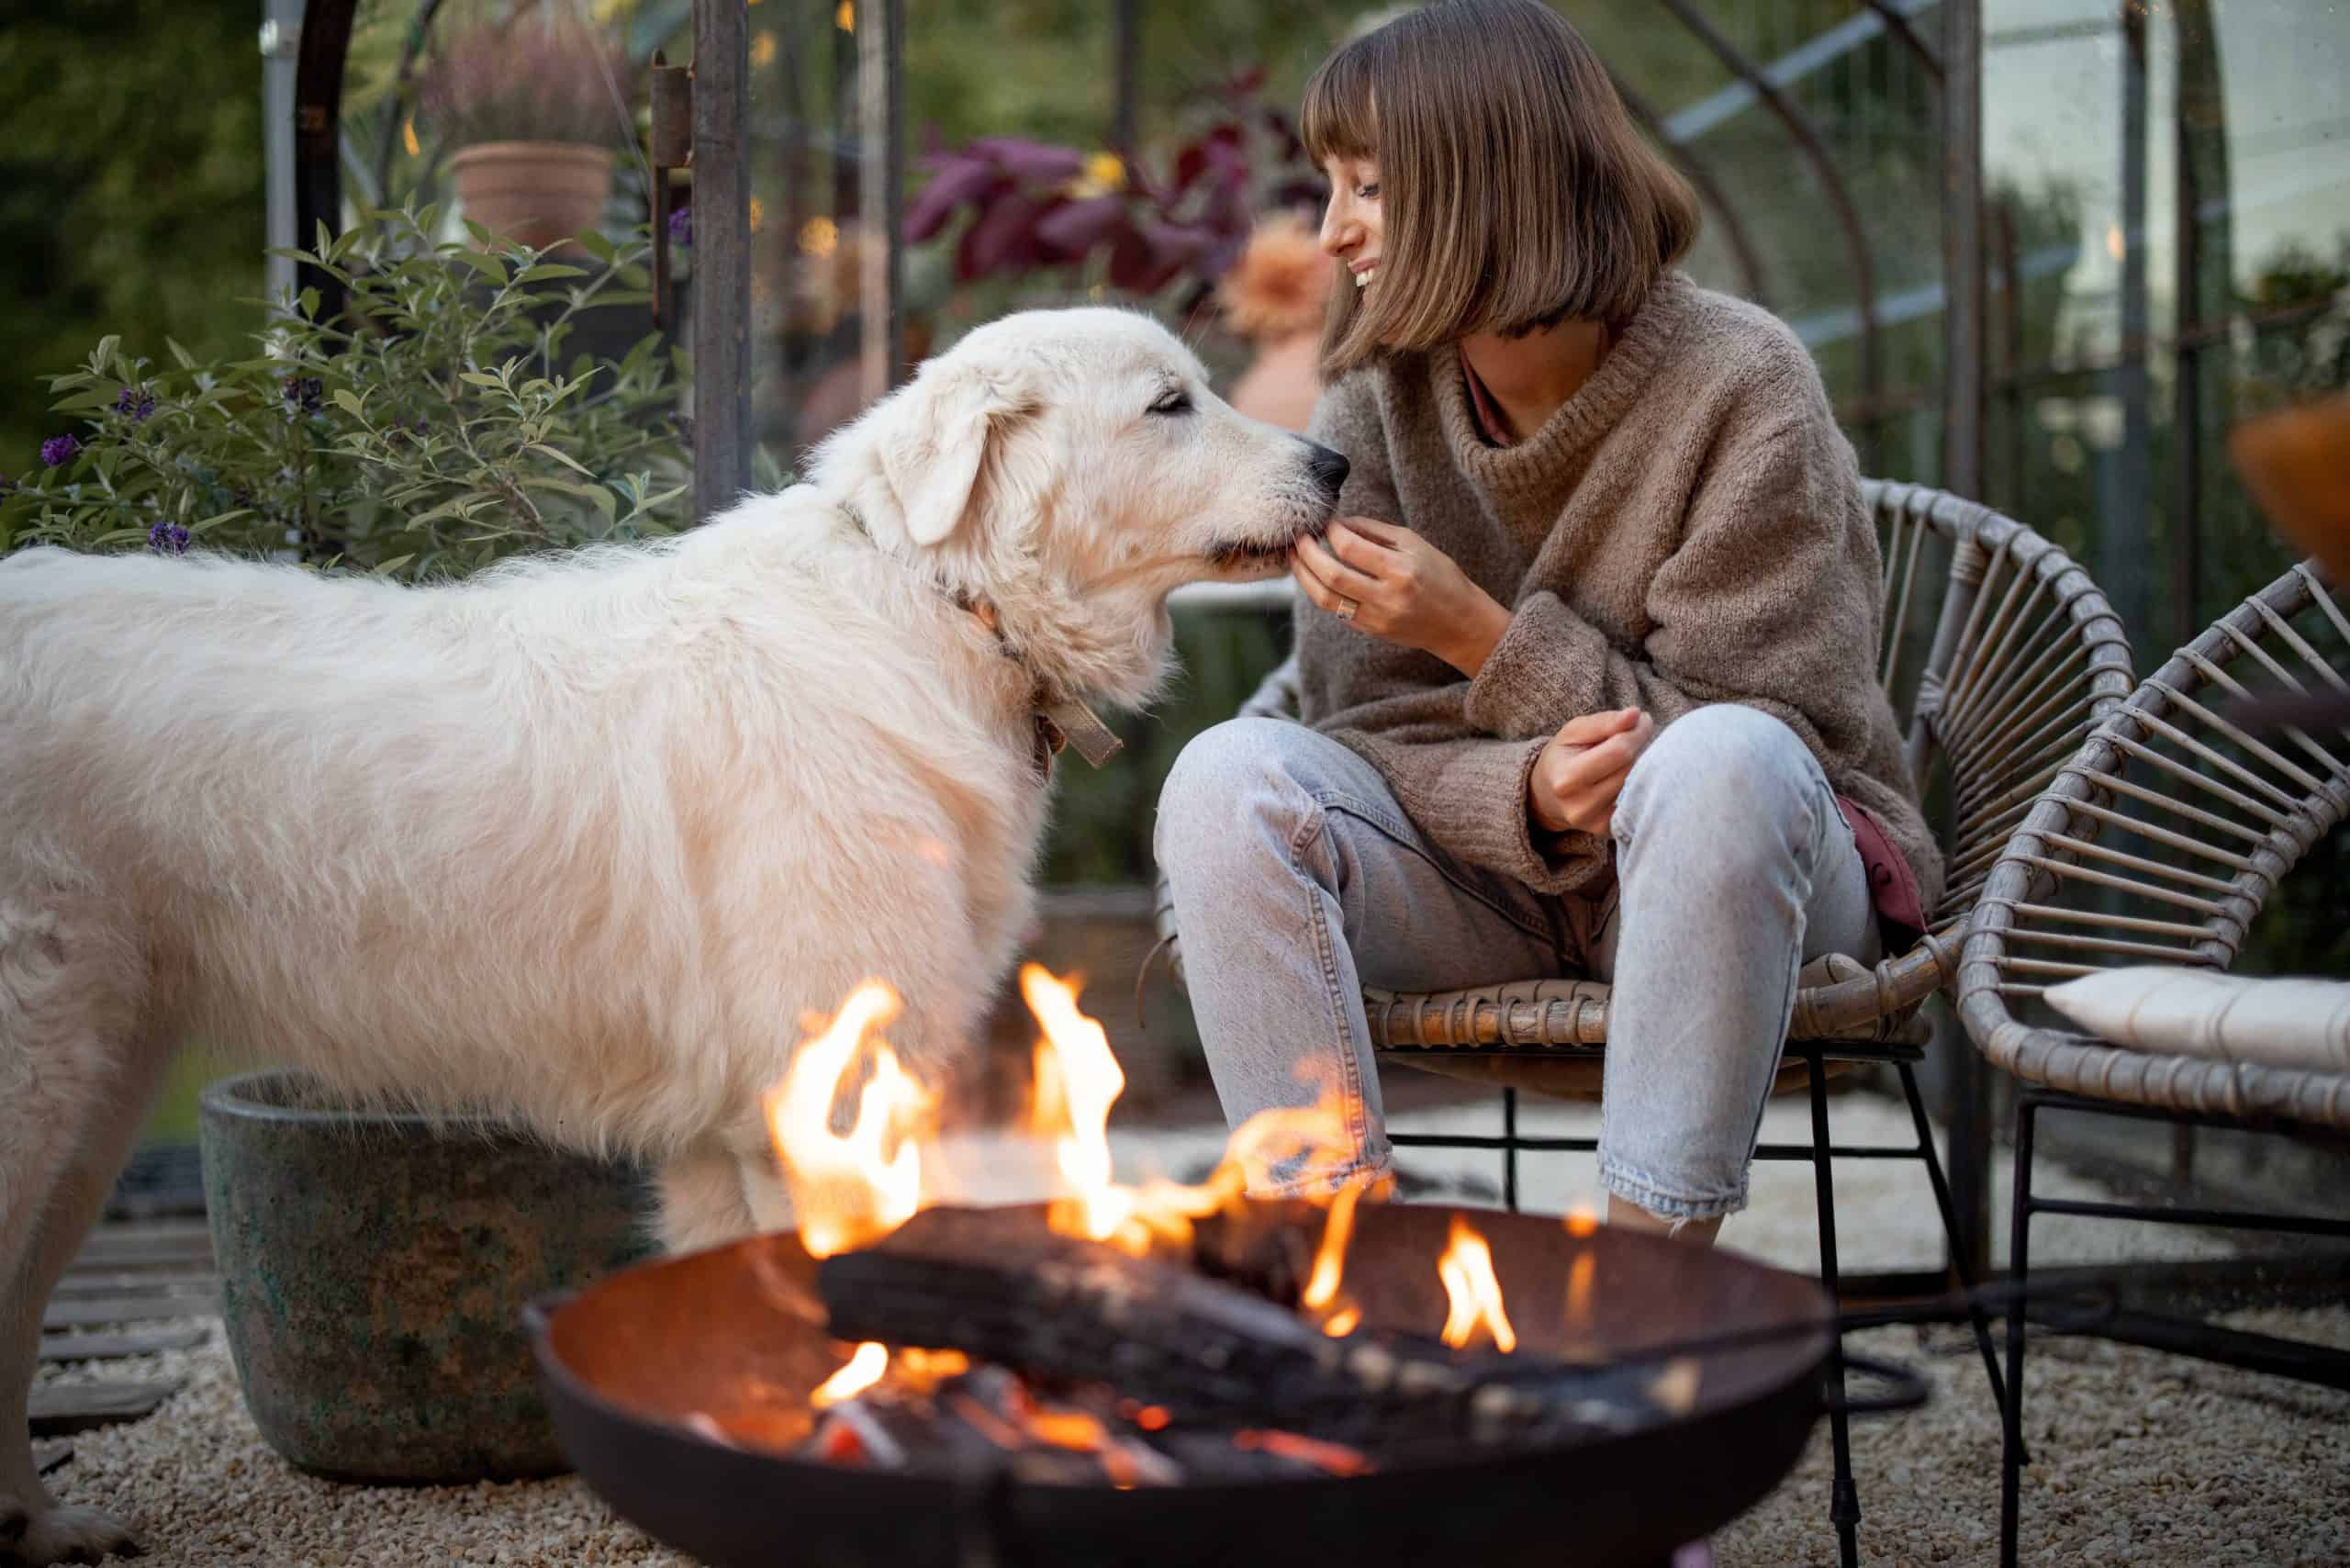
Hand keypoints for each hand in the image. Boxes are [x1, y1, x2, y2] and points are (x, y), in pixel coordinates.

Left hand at [1290, 517, 1512, 676]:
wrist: (1459, 623)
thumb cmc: (1440, 576)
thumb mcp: (1414, 543)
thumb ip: (1374, 531)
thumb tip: (1340, 522)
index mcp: (1401, 569)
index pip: (1350, 548)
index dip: (1331, 532)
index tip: (1325, 523)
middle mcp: (1387, 597)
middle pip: (1331, 575)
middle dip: (1307, 554)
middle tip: (1297, 538)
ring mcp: (1377, 618)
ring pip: (1326, 599)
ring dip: (1304, 576)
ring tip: (1295, 558)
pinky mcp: (1371, 631)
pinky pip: (1336, 611)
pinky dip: (1321, 592)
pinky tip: (1314, 577)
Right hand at [1528, 709, 1655, 836]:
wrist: (1546, 797)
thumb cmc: (1562, 757)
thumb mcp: (1573, 732)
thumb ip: (1604, 722)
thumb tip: (1635, 715)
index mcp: (1567, 779)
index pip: (1619, 751)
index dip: (1637, 732)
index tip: (1643, 719)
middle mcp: (1581, 806)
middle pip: (1631, 769)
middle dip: (1639, 748)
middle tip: (1635, 736)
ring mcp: (1597, 822)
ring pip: (1638, 786)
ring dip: (1641, 767)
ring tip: (1626, 757)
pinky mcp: (1610, 830)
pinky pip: (1637, 802)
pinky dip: (1638, 786)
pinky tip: (1627, 778)